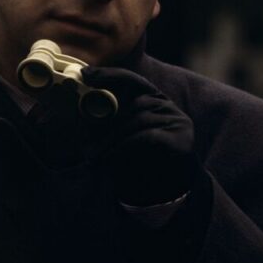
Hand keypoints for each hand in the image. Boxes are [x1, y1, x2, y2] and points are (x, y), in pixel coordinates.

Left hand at [79, 66, 196, 206]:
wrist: (163, 187)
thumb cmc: (137, 159)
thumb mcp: (118, 136)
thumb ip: (106, 121)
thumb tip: (80, 107)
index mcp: (151, 99)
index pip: (131, 80)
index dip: (109, 74)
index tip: (86, 74)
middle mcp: (166, 105)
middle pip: (134, 103)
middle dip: (107, 122)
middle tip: (86, 143)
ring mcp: (177, 120)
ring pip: (139, 119)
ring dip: (113, 139)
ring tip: (96, 156)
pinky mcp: (181, 138)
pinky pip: (147, 136)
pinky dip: (126, 146)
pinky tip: (112, 157)